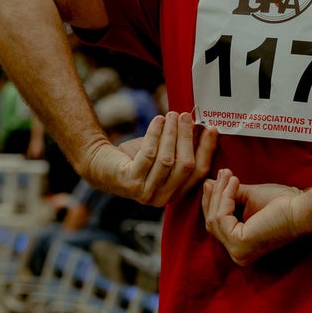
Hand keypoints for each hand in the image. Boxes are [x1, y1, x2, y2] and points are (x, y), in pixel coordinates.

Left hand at [89, 111, 217, 205]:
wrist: (100, 165)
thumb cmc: (135, 159)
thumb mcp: (162, 154)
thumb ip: (181, 147)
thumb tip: (200, 126)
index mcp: (176, 192)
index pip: (199, 172)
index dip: (207, 149)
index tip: (211, 128)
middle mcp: (163, 198)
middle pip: (185, 166)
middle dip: (187, 137)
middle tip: (186, 117)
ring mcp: (146, 192)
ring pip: (168, 160)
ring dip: (172, 134)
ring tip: (171, 115)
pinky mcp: (130, 182)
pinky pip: (148, 155)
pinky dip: (155, 135)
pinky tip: (157, 121)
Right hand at [202, 168, 301, 265]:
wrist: (300, 208)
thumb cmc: (282, 203)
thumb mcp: (249, 197)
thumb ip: (229, 195)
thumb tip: (208, 184)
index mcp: (241, 246)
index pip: (217, 225)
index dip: (214, 201)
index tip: (215, 179)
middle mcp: (238, 254)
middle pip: (212, 223)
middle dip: (214, 196)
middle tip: (220, 173)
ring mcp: (238, 251)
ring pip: (214, 219)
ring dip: (220, 193)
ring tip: (229, 175)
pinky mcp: (240, 243)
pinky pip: (221, 218)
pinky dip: (225, 198)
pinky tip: (234, 183)